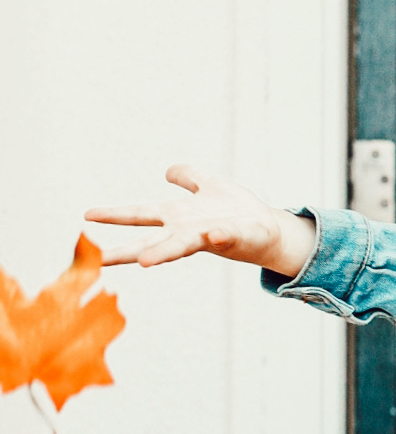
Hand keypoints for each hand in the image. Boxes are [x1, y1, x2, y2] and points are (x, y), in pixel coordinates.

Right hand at [85, 166, 315, 278]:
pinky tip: (211, 234)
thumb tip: (168, 171)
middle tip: (98, 259)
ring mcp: (209, 236)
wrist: (270, 229)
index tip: (86, 217)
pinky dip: (217, 236)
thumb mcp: (210, 186)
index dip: (114, 215)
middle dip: (125, 251)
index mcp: (178, 217)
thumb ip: (190, 178)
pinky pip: (224, 236)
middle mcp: (187, 231)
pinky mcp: (234, 237)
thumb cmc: (237, 212)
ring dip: (163, 252)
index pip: (140, 215)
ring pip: (181, 246)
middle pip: (151, 242)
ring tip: (144, 261)